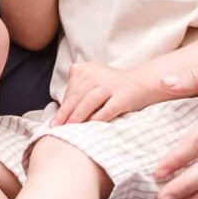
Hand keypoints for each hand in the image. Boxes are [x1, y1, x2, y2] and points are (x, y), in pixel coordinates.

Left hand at [49, 59, 167, 125]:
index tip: (56, 119)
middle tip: (55, 126)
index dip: (64, 105)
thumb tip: (62, 112)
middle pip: (77, 95)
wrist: (142, 82)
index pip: (72, 88)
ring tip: (68, 128)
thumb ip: (78, 89)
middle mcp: (98, 75)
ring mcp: (111, 86)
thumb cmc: (112, 86)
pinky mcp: (122, 97)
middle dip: (65, 112)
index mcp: (88, 69)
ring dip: (77, 116)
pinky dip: (96, 119)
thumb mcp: (93, 79)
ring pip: (89, 102)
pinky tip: (89, 128)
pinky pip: (107, 110)